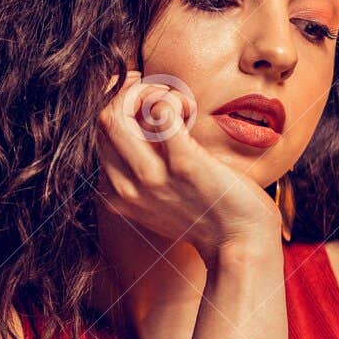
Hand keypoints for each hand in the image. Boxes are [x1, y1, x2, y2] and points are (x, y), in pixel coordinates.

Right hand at [96, 70, 284, 264]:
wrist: (240, 245)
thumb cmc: (208, 218)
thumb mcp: (160, 204)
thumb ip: (142, 177)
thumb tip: (141, 129)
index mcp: (119, 195)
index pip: (98, 136)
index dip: (120, 108)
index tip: (143, 100)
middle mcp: (128, 188)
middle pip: (103, 120)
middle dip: (130, 94)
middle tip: (162, 95)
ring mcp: (153, 177)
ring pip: (117, 114)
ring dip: (150, 94)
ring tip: (178, 105)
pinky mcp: (184, 165)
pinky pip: (160, 112)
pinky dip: (174, 100)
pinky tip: (190, 111)